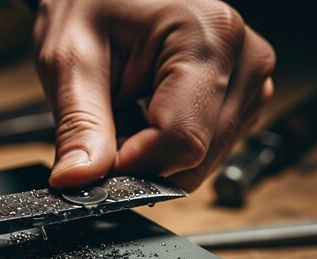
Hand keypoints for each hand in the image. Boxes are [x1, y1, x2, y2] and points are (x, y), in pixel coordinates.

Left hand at [33, 0, 274, 190]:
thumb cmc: (89, 6)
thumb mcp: (69, 60)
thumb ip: (78, 125)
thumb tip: (79, 182)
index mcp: (207, 35)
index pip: (181, 140)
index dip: (132, 167)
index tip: (94, 166)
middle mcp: (242, 57)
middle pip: (198, 156)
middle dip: (142, 164)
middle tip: (102, 136)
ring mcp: (247, 79)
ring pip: (204, 160)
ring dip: (155, 156)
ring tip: (125, 112)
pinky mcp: (241, 96)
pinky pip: (208, 150)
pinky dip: (169, 149)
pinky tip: (145, 115)